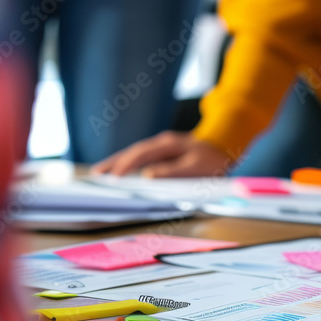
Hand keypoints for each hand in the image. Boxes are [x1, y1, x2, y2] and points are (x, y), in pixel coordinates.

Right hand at [92, 131, 233, 177]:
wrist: (225, 144)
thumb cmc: (212, 158)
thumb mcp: (197, 166)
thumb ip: (173, 171)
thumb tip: (148, 175)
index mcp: (168, 145)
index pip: (142, 155)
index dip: (126, 166)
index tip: (113, 178)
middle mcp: (161, 142)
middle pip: (132, 152)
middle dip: (113, 163)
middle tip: (95, 176)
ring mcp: (161, 146)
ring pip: (134, 153)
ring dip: (117, 162)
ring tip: (99, 174)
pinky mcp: (162, 151)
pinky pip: (140, 156)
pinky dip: (127, 163)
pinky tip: (118, 171)